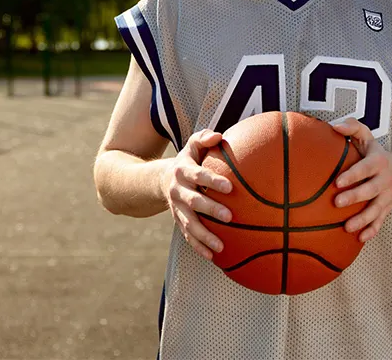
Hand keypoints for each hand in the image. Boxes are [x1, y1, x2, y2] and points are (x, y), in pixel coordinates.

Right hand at [162, 129, 231, 259]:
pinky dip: (199, 246)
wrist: (161, 180)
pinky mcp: (178, 221)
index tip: (230, 187)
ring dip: (204, 236)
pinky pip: (188, 236)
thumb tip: (219, 135)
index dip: (212, 181)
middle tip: (230, 216)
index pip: (199, 175)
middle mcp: (178, 190)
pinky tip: (213, 257)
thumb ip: (204, 138)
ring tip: (221, 246)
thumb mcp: (192, 145)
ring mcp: (177, 208)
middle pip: (194, 201)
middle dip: (211, 209)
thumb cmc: (188, 160)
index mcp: (183, 170)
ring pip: (189, 224)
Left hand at [332, 118, 391, 241]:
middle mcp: (385, 180)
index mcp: (378, 161)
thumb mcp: (366, 137)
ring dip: (362, 219)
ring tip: (346, 227)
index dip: (353, 175)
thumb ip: (352, 127)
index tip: (337, 182)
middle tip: (337, 203)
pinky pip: (380, 222)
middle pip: (371, 191)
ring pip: (376, 210)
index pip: (365, 168)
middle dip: (355, 197)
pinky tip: (360, 238)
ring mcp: (387, 197)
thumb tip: (334, 126)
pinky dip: (372, 231)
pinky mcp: (386, 210)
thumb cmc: (372, 153)